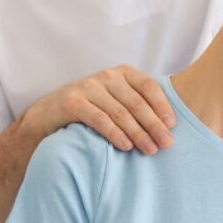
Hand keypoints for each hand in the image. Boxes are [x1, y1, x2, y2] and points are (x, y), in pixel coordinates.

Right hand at [25, 64, 175, 153]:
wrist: (49, 114)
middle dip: (154, 125)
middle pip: (136, 102)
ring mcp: (88, 87)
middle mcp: (107, 76)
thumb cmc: (92, 108)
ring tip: (149, 149)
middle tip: (166, 144)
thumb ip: (138, 104)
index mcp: (122, 73)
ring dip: (138, 133)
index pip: (148, 86)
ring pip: (120, 112)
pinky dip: (115, 133)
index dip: (162, 106)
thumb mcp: (116, 99)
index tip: (173, 126)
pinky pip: (99, 119)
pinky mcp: (72, 101)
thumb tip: (169, 125)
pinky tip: (126, 146)